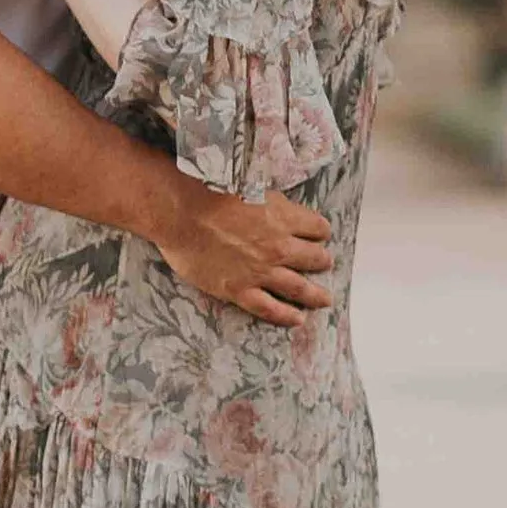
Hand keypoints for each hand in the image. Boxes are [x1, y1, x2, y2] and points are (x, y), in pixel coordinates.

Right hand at [154, 179, 333, 324]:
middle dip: (322, 261)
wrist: (182, 214)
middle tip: (325, 263)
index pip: (317, 227)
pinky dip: (287, 316)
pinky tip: (298, 319)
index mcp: (283, 217)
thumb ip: (270, 203)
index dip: (320, 230)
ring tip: (324, 299)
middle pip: (314, 257)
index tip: (320, 234)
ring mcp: (261, 271)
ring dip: (315, 294)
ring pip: (299, 287)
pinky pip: (270, 308)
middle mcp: (279, 246)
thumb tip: (278, 208)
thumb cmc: (210, 194)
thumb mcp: (251, 188)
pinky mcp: (241, 290)